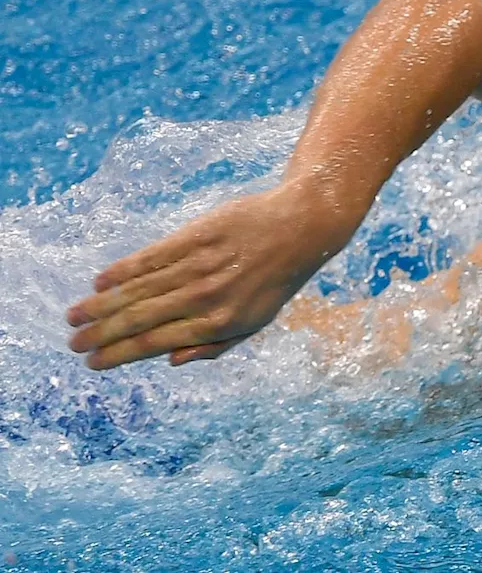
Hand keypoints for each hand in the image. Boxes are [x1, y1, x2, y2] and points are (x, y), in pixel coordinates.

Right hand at [66, 185, 344, 368]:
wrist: (300, 228)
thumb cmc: (273, 281)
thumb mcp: (254, 322)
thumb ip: (214, 346)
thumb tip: (171, 360)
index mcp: (221, 323)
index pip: (156, 343)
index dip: (119, 354)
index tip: (92, 362)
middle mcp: (207, 297)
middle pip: (140, 318)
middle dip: (101, 333)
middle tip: (72, 343)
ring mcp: (200, 265)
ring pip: (138, 289)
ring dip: (101, 305)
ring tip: (74, 316)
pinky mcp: (196, 236)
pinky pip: (151, 257)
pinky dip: (122, 271)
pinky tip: (100, 282)